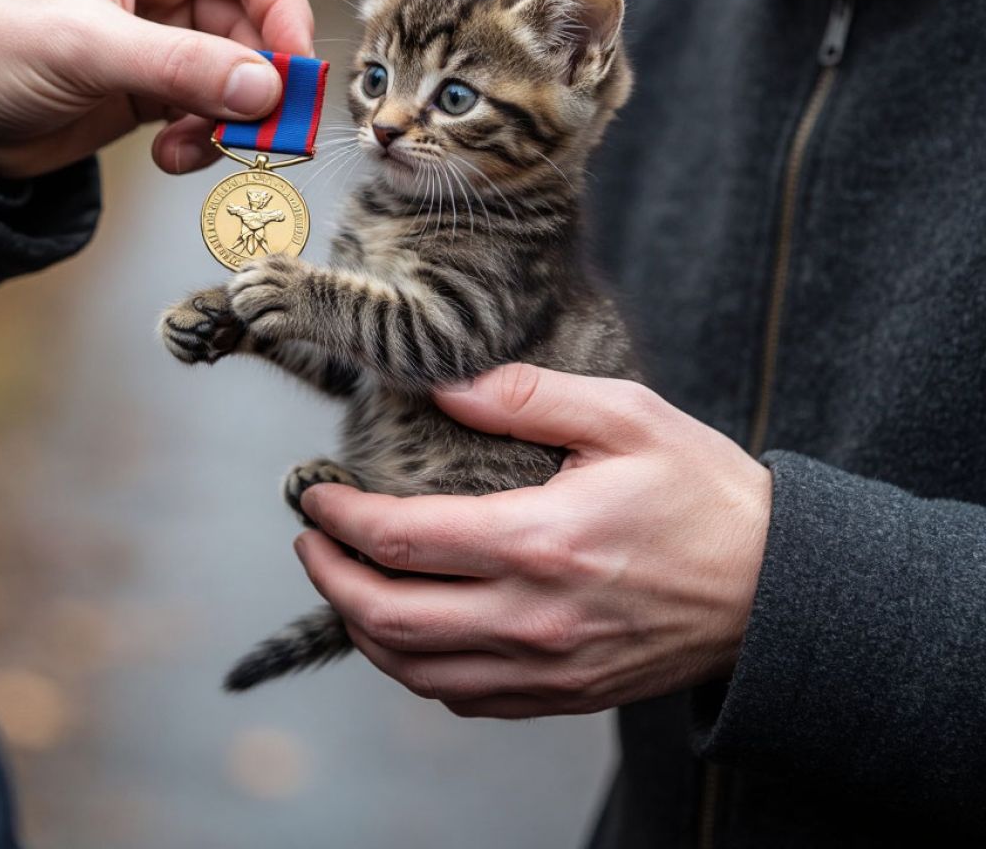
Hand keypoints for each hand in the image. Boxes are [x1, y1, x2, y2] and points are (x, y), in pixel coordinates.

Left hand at [0, 0, 313, 177]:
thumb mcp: (85, 48)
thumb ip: (180, 66)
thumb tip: (266, 89)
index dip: (282, 9)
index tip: (294, 69)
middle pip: (256, 22)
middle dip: (260, 80)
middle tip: (265, 132)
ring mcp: (169, 31)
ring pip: (243, 73)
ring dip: (232, 119)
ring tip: (195, 149)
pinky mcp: (163, 81)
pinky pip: (216, 108)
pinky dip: (207, 138)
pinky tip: (170, 156)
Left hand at [296, 363, 770, 717]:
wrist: (776, 589)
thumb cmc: (703, 493)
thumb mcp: (626, 416)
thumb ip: (526, 397)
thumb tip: (443, 388)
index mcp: (540, 541)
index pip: (399, 539)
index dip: (339, 516)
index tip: (314, 493)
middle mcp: (532, 618)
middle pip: (388, 617)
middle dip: (328, 576)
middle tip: (311, 539)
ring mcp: (547, 669)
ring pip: (415, 670)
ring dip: (361, 628)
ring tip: (343, 583)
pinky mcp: (564, 694)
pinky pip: (464, 699)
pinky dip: (415, 668)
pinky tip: (408, 634)